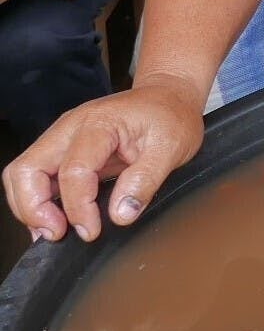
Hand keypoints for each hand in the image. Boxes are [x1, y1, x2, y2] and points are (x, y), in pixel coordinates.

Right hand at [3, 75, 204, 242]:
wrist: (169, 96)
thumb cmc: (171, 116)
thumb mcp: (173, 146)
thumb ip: (146, 179)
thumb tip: (121, 214)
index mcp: (99, 122)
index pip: (73, 170)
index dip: (78, 207)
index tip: (92, 230)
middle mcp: (71, 127)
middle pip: (26, 169)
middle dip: (33, 208)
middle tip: (57, 233)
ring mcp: (63, 137)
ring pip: (22, 174)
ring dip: (31, 207)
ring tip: (55, 231)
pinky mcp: (63, 149)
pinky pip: (36, 177)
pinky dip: (38, 200)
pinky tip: (56, 219)